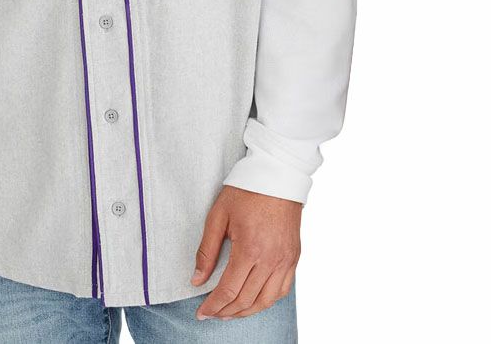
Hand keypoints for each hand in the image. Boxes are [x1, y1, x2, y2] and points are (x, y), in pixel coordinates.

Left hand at [192, 185, 301, 320]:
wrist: (277, 176)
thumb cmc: (246, 192)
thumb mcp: (218, 216)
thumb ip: (207, 250)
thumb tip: (197, 279)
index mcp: (250, 249)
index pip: (229, 290)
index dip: (213, 306)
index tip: (201, 313)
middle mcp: (271, 260)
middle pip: (247, 300)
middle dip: (226, 311)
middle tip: (212, 314)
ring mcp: (285, 261)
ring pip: (266, 301)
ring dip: (247, 311)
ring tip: (230, 312)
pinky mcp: (293, 258)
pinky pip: (282, 290)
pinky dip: (266, 301)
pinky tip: (254, 300)